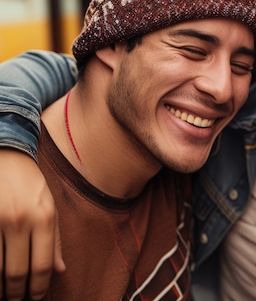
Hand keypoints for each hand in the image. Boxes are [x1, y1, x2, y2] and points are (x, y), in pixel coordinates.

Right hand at [0, 149, 64, 300]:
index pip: (42, 265)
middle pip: (16, 272)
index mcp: (43, 218)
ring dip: (0, 286)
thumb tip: (60, 270)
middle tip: (17, 300)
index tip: (37, 297)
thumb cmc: (30, 184)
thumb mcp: (50, 206)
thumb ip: (54, 239)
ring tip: (4, 292)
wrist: (4, 157)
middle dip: (17, 292)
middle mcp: (19, 221)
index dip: (39, 286)